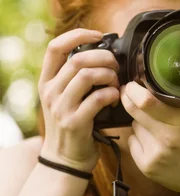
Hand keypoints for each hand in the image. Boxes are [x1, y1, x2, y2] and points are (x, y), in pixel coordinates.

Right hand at [38, 28, 119, 173]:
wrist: (65, 160)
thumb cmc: (72, 125)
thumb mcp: (65, 99)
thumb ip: (75, 79)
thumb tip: (104, 56)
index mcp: (47, 82)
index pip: (55, 47)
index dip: (78, 35)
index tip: (98, 35)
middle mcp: (51, 92)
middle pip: (79, 59)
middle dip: (104, 58)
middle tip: (116, 67)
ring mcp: (61, 107)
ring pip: (88, 75)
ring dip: (109, 76)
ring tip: (116, 85)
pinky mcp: (75, 122)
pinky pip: (98, 98)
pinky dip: (112, 94)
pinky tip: (115, 99)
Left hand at [119, 74, 179, 195]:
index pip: (147, 102)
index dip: (134, 90)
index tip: (132, 83)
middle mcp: (168, 139)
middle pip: (134, 112)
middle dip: (129, 100)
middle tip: (130, 92)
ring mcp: (156, 155)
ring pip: (134, 126)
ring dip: (139, 121)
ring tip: (157, 122)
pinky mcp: (148, 168)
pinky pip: (133, 143)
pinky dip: (139, 138)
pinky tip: (154, 139)